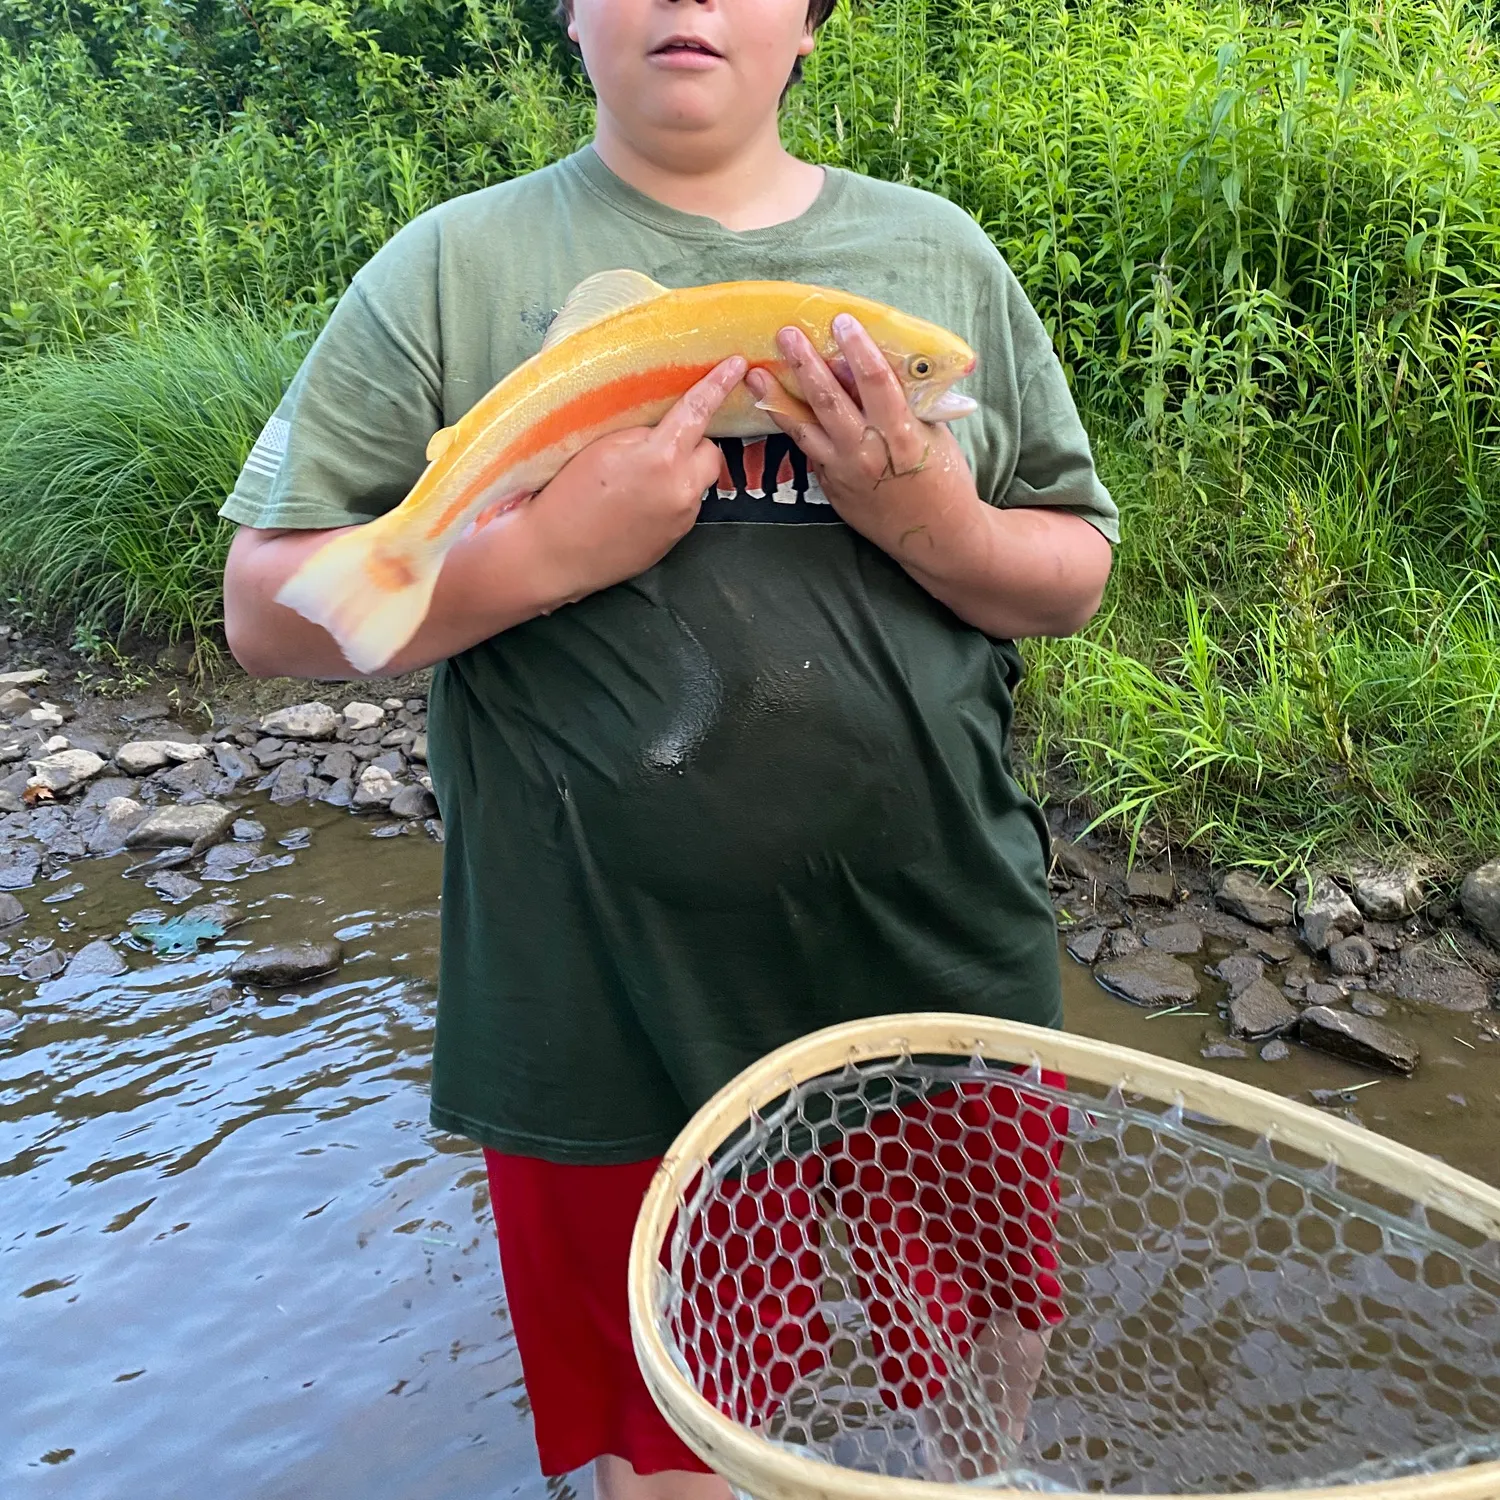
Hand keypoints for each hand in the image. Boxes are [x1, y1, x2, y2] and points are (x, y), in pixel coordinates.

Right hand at [524, 357, 745, 605]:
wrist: (553, 555)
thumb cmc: (567, 496)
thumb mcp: (602, 447)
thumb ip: (643, 433)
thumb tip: (666, 430)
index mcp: (660, 458)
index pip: (698, 411)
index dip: (717, 385)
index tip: (736, 364)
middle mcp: (681, 489)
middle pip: (711, 452)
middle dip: (694, 443)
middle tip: (661, 443)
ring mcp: (682, 518)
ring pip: (699, 481)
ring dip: (682, 472)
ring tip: (642, 479)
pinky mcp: (676, 540)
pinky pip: (685, 506)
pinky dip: (670, 497)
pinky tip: (638, 504)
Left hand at [746, 315, 984, 559]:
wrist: (935, 535)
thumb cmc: (944, 478)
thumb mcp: (934, 434)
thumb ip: (907, 403)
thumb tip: (879, 366)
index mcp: (900, 433)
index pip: (875, 381)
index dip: (858, 348)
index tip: (842, 321)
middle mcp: (866, 451)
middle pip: (829, 399)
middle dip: (806, 364)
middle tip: (786, 334)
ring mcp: (843, 471)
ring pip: (804, 428)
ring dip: (777, 398)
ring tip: (755, 373)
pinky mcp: (831, 485)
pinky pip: (807, 449)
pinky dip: (789, 426)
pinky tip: (771, 406)